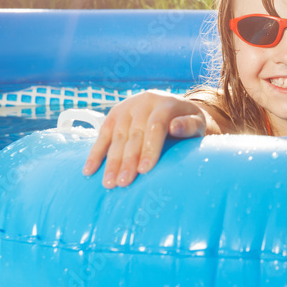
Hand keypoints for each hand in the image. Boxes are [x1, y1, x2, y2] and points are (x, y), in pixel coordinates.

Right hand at [83, 90, 206, 187]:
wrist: (175, 108)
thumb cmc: (188, 124)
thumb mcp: (197, 123)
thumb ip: (190, 126)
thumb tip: (175, 127)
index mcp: (166, 103)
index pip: (155, 125)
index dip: (149, 148)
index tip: (145, 170)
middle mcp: (144, 102)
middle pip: (134, 133)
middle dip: (128, 160)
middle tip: (124, 183)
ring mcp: (126, 107)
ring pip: (117, 136)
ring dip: (111, 161)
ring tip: (109, 183)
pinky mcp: (114, 115)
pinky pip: (102, 135)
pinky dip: (95, 154)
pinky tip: (89, 171)